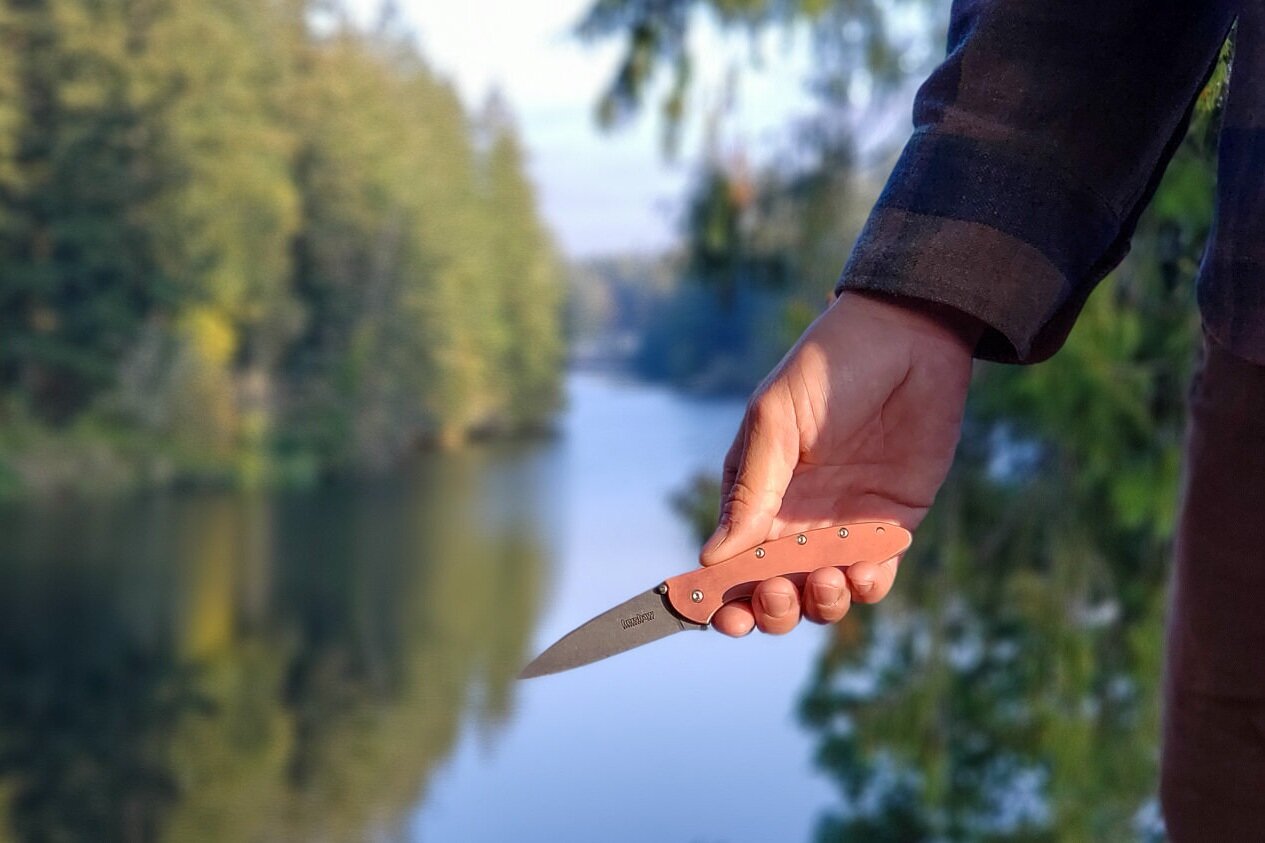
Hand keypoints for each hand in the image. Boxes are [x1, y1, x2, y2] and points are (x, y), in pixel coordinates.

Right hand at [702, 291, 979, 635]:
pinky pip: (875, 574)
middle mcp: (794, 517)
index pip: (729, 561)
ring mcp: (843, 524)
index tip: (722, 614)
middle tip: (779, 591)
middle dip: (771, 608)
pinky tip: (865, 572)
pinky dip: (867, 586)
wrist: (909, 337)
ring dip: (820, 603)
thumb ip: (750, 491)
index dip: (721, 596)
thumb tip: (712, 559)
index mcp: (755, 493)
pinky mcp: (892, 523)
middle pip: (773, 590)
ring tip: (827, 579)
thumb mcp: (776, 421)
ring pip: (823, 594)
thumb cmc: (827, 368)